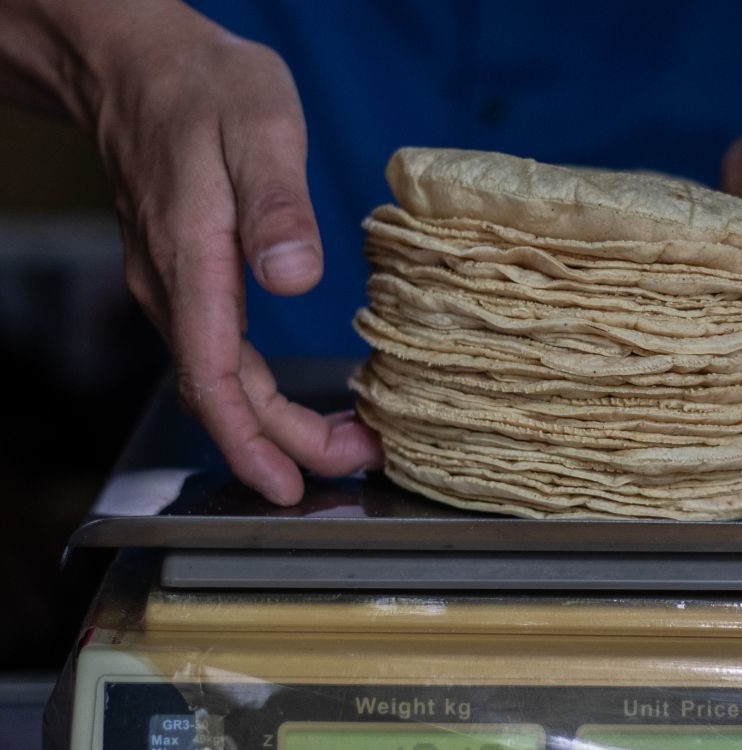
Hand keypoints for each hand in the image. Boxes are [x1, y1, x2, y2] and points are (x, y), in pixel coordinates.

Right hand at [85, 4, 379, 503]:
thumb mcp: (258, 129)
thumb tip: (298, 279)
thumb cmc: (203, 87)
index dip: (252, 441)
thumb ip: (277, 206)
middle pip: (222, 394)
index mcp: (190, 259)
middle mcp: (173, 287)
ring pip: (220, 379)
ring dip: (276, 423)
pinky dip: (261, 391)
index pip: (213, 376)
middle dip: (284, 444)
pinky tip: (299, 398)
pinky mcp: (186, 275)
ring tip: (345, 440)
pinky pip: (219, 353)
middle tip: (356, 463)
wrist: (139, 62)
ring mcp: (174, 284)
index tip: (290, 486)